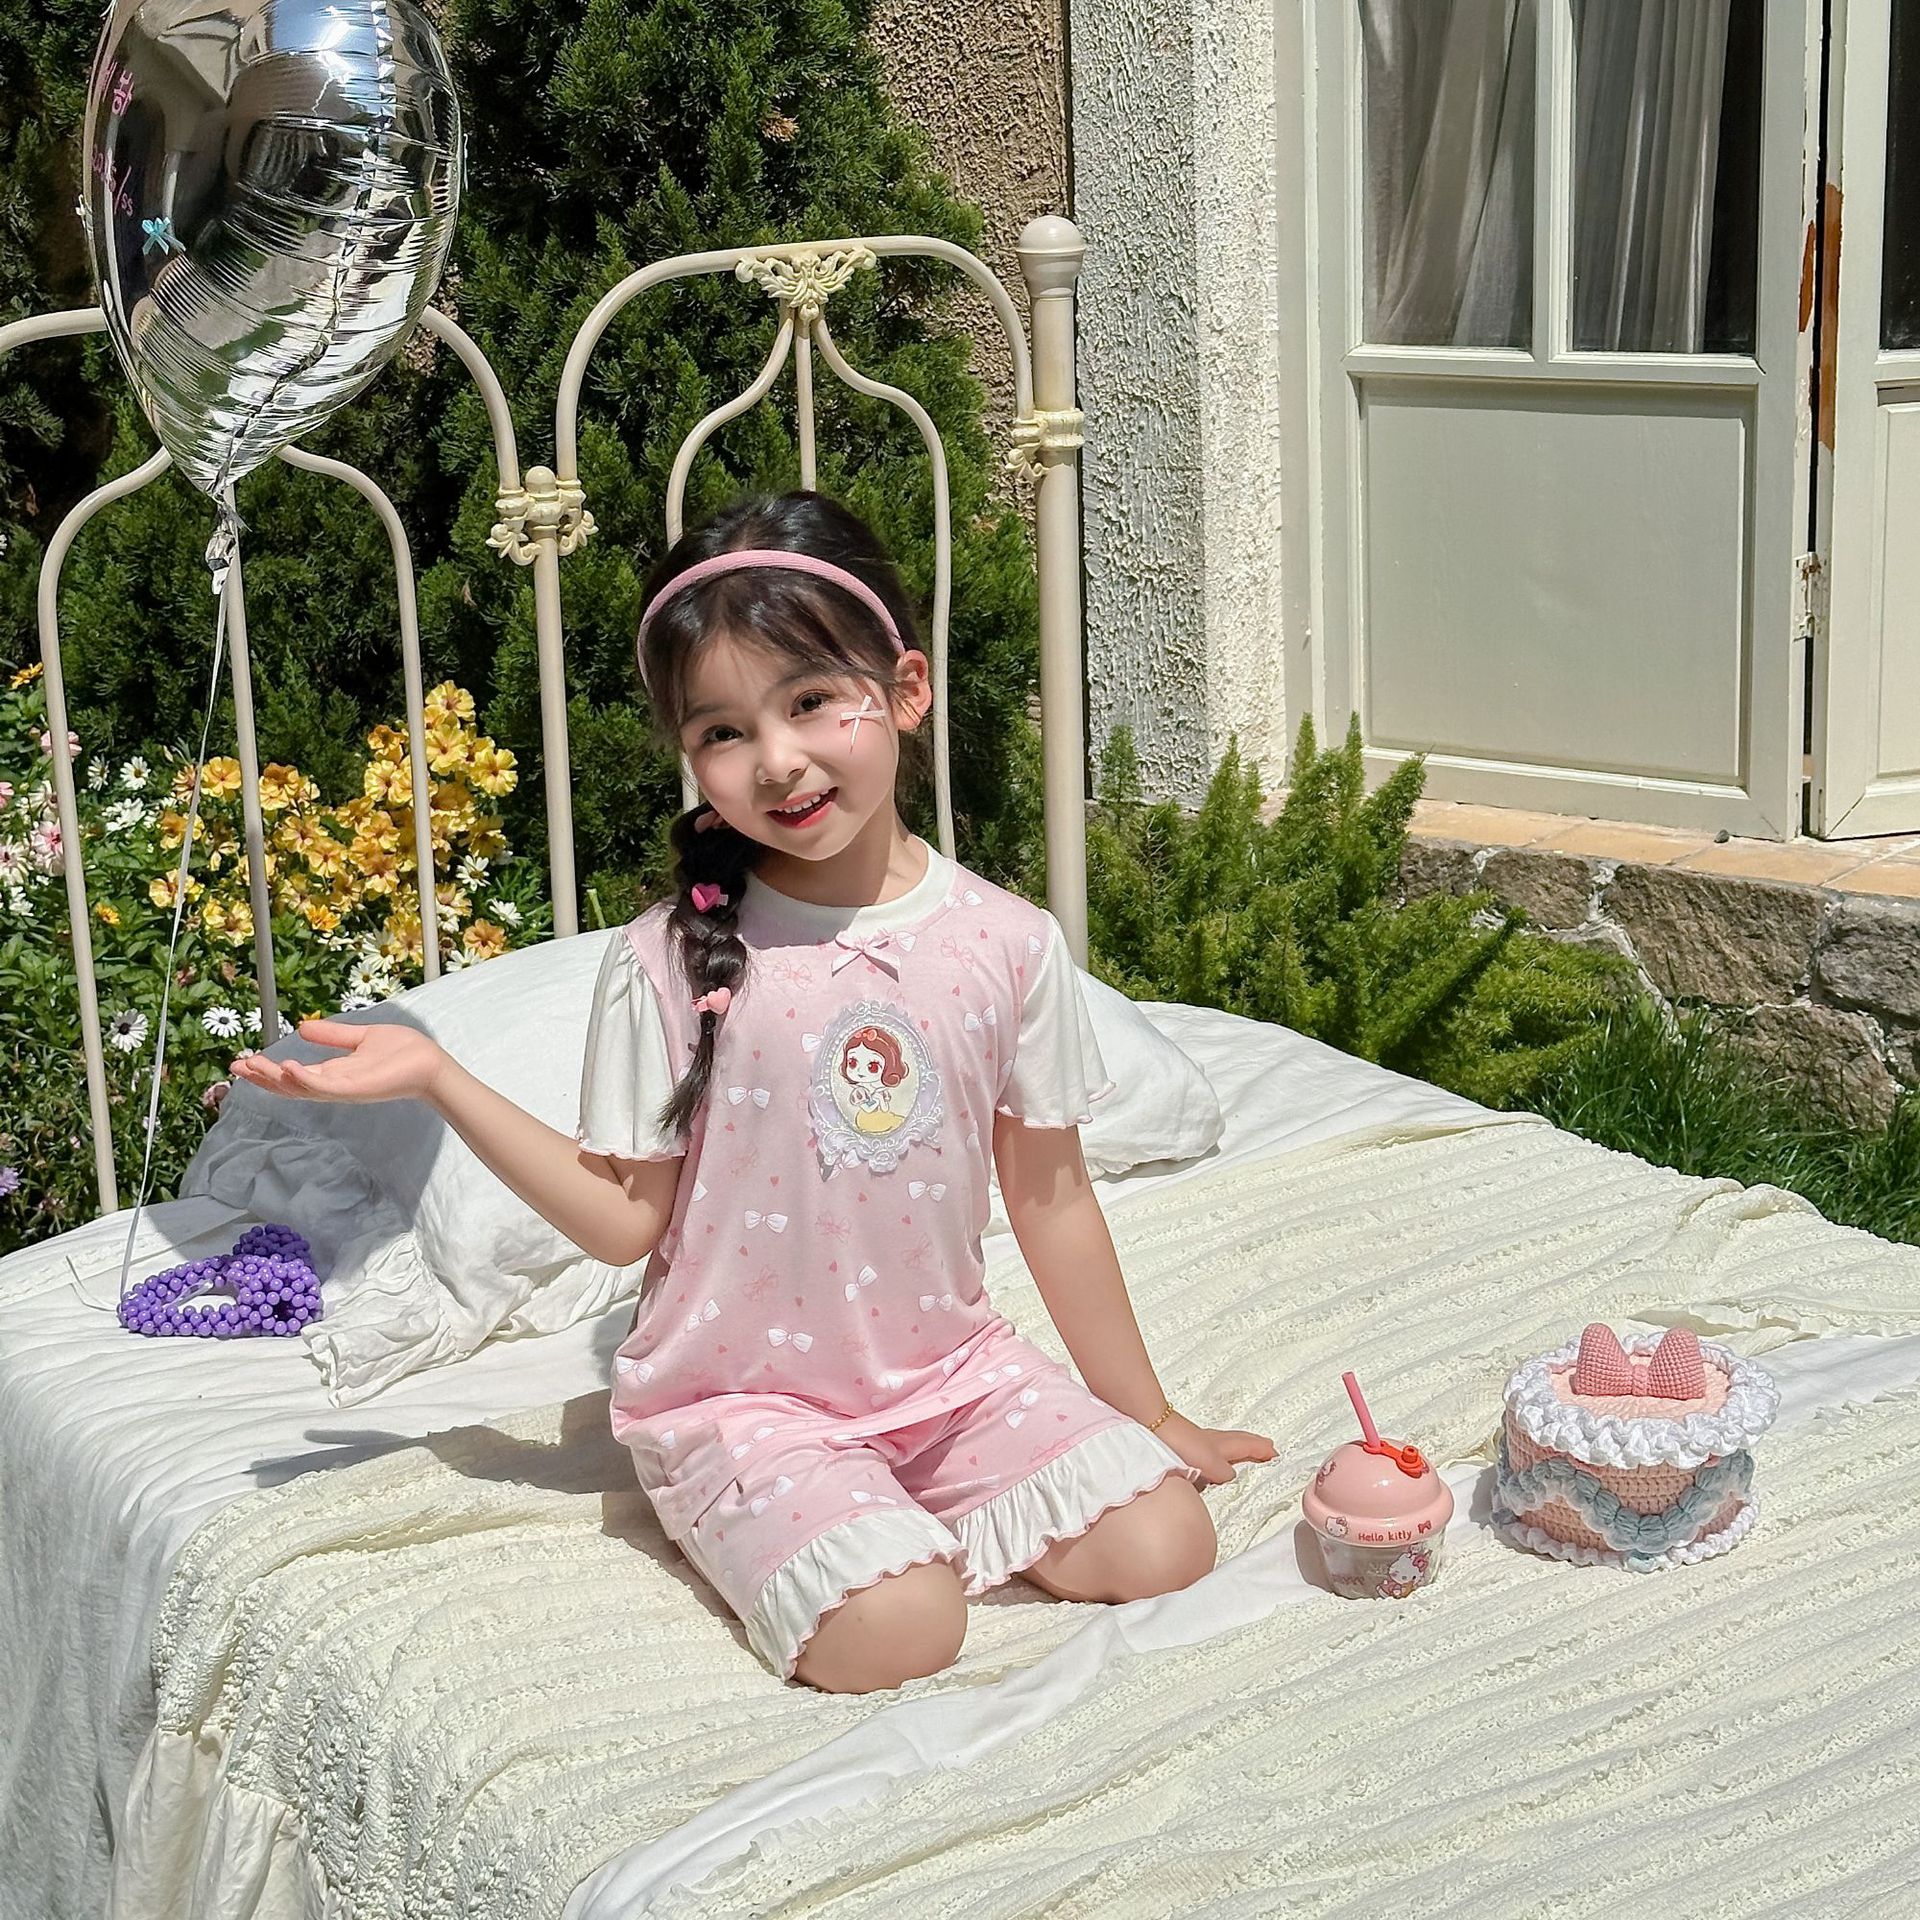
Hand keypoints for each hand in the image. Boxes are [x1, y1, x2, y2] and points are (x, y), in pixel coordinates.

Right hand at [229, 1018, 446, 1105]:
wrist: (431, 1063)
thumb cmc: (404, 1052)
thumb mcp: (361, 1037)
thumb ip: (333, 1036)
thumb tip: (302, 1028)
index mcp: (334, 1072)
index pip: (293, 1075)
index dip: (267, 1070)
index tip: (243, 1061)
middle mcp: (334, 1085)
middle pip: (289, 1086)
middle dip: (261, 1078)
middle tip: (235, 1068)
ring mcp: (343, 1089)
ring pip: (300, 1088)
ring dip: (275, 1079)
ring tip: (252, 1067)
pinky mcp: (356, 1089)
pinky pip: (324, 1087)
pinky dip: (304, 1080)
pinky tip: (287, 1067)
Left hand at [1155, 1411, 1275, 1485]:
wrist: (1150, 1426)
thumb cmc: (1179, 1443)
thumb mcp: (1207, 1461)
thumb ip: (1222, 1471)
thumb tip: (1231, 1475)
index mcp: (1219, 1446)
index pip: (1245, 1446)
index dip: (1260, 1450)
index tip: (1275, 1453)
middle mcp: (1210, 1441)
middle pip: (1236, 1440)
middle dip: (1253, 1444)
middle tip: (1267, 1446)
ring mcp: (1196, 1441)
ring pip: (1223, 1442)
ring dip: (1238, 1445)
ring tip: (1244, 1450)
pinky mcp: (1182, 1443)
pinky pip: (1210, 1445)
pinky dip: (1220, 1448)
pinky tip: (1210, 1456)